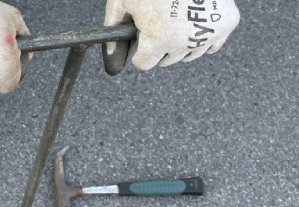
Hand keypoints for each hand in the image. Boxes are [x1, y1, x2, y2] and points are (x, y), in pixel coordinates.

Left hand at [102, 0, 239, 74]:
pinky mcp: (229, 21)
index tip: (140, 34)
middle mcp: (188, 40)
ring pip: (188, 55)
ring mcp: (211, 31)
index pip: (143, 63)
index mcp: (161, 38)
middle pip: (166, 60)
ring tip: (172, 18)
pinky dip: (201, 36)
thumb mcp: (122, 3)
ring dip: (178, 43)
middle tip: (156, 20)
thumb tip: (112, 65)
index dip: (138, 48)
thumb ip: (114, 34)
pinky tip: (190, 21)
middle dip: (157, 45)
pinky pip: (212, 45)